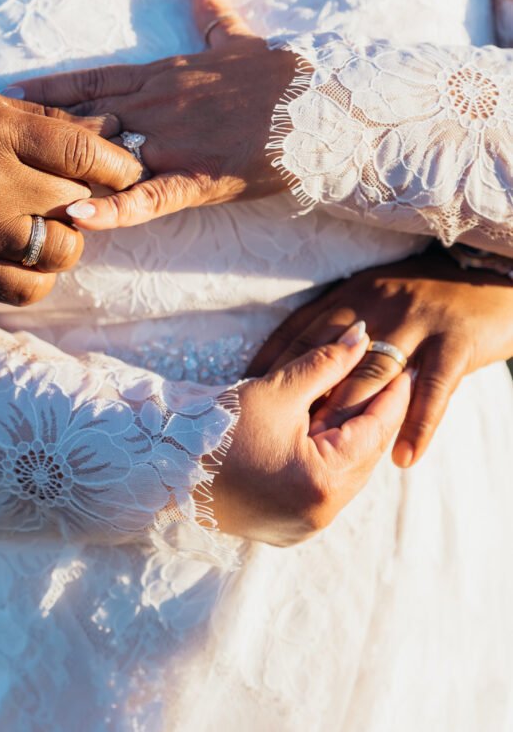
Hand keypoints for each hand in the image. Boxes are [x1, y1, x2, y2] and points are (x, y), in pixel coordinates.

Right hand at [0, 87, 140, 304]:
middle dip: (86, 200)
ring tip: (45, 227)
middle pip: (77, 201)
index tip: (127, 171)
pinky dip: (39, 275)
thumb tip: (111, 128)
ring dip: (66, 241)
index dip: (118, 164)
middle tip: (74, 197)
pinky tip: (25, 256)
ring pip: (63, 250)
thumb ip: (47, 120)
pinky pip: (31, 288)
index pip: (81, 151)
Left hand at [15, 0, 301, 229]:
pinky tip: (78, 216)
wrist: (318, 105)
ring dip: (64, 172)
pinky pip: (146, 197)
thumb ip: (213, 11)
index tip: (10, 92)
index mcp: (163, 75)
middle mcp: (157, 106)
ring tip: (20, 187)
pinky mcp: (195, 179)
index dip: (50, 88)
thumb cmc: (279, 75)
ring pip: (107, 157)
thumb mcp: (240, 39)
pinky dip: (112, 209)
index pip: (93, 80)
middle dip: (43, 134)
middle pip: (85, 120)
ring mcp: (173, 143)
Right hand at [210, 321, 410, 545]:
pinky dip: (327, 460)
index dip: (390, 395)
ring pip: (344, 475)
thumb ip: (327, 363)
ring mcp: (302, 527)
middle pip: (363, 457)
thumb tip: (364, 337)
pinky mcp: (285, 529)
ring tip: (352, 401)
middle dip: (372, 416)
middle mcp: (319, 515)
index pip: (373, 431)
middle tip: (386, 379)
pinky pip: (322, 489)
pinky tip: (322, 432)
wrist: (161, 467)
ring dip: (349, 439)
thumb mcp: (278, 390)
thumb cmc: (217, 428)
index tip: (401, 366)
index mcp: (322, 482)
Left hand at [247, 250, 512, 468]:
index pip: (301, 332)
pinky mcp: (455, 342)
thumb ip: (342, 326)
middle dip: (302, 400)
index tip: (245, 397)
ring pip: (374, 377)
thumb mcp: (380, 296)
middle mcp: (379, 305)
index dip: (272, 366)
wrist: (496, 273)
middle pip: (331, 359)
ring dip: (350, 417)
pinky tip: (404, 458)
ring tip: (328, 456)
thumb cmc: (430, 293)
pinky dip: (419, 426)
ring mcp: (417, 322)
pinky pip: (433, 391)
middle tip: (276, 439)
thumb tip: (302, 369)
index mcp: (354, 294)